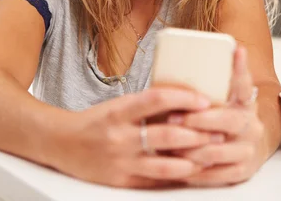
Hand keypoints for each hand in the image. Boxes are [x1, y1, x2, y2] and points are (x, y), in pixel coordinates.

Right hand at [53, 87, 223, 187]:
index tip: (205, 100)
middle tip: (219, 131)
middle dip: (197, 134)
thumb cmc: (98, 120)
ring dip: (193, 161)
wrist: (61, 143)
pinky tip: (192, 172)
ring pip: (165, 165)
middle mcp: (119, 137)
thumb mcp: (120, 106)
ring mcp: (121, 162)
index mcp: (119, 111)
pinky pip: (155, 182)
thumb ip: (149, 105)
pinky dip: (176, 177)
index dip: (184, 99)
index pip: (156, 99)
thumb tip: (187, 99)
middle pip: (167, 136)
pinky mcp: (121, 182)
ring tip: (211, 155)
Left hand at [168, 46, 265, 186]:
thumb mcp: (220, 100)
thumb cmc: (222, 119)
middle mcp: (251, 121)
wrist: (248, 146)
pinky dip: (198, 171)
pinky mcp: (244, 168)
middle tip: (174, 118)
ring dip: (193, 148)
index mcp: (245, 100)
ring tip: (170, 146)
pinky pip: (219, 173)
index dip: (240, 67)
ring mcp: (249, 146)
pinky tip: (182, 166)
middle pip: (229, 119)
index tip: (236, 49)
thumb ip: (205, 87)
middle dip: (200, 120)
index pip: (243, 81)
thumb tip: (173, 63)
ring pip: (219, 149)